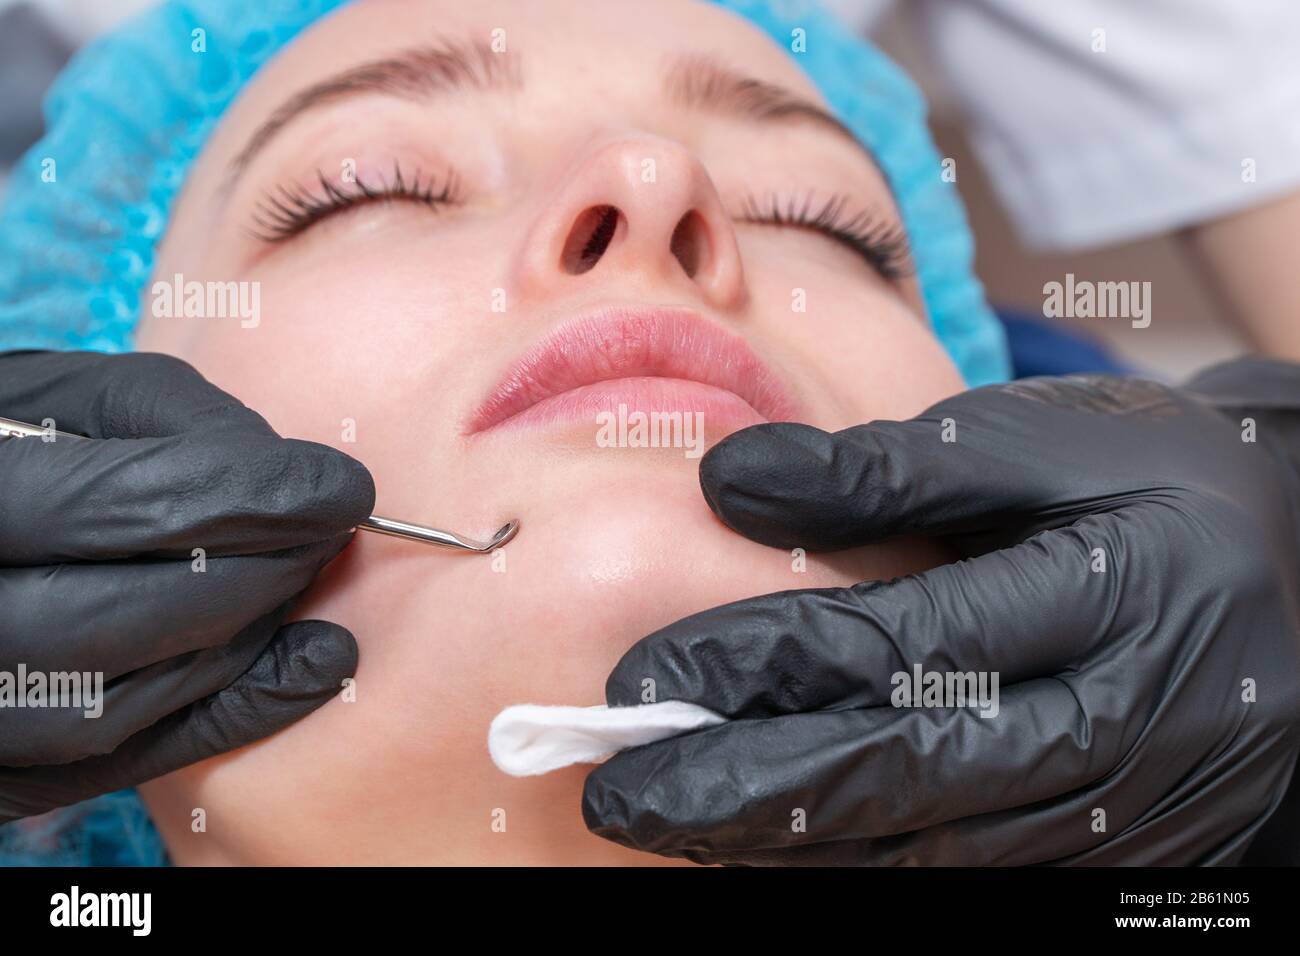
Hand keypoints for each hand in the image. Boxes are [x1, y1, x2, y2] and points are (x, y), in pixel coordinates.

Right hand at [0, 351, 373, 822]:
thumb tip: (287, 479)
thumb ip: (177, 421)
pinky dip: (234, 716)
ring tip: (303, 584)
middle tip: (329, 536)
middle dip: (262, 573)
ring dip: (248, 642)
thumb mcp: (73, 396)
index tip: (344, 488)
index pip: (132, 507)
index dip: (259, 498)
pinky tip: (310, 665)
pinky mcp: (2, 768)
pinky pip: (124, 762)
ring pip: (129, 701)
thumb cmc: (17, 440)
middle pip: (133, 615)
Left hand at [583, 360, 1299, 864]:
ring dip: (791, 844)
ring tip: (670, 827)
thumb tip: (726, 482)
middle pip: (911, 775)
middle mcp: (1133, 723)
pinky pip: (973, 868)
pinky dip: (863, 860)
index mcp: (1118, 595)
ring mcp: (1136, 807)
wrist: (1290, 562)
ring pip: (935, 846)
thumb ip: (882, 469)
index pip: (910, 645)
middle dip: (749, 793)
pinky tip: (772, 845)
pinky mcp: (1124, 850)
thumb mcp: (1031, 442)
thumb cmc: (1146, 480)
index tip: (647, 676)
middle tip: (621, 794)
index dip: (767, 661)